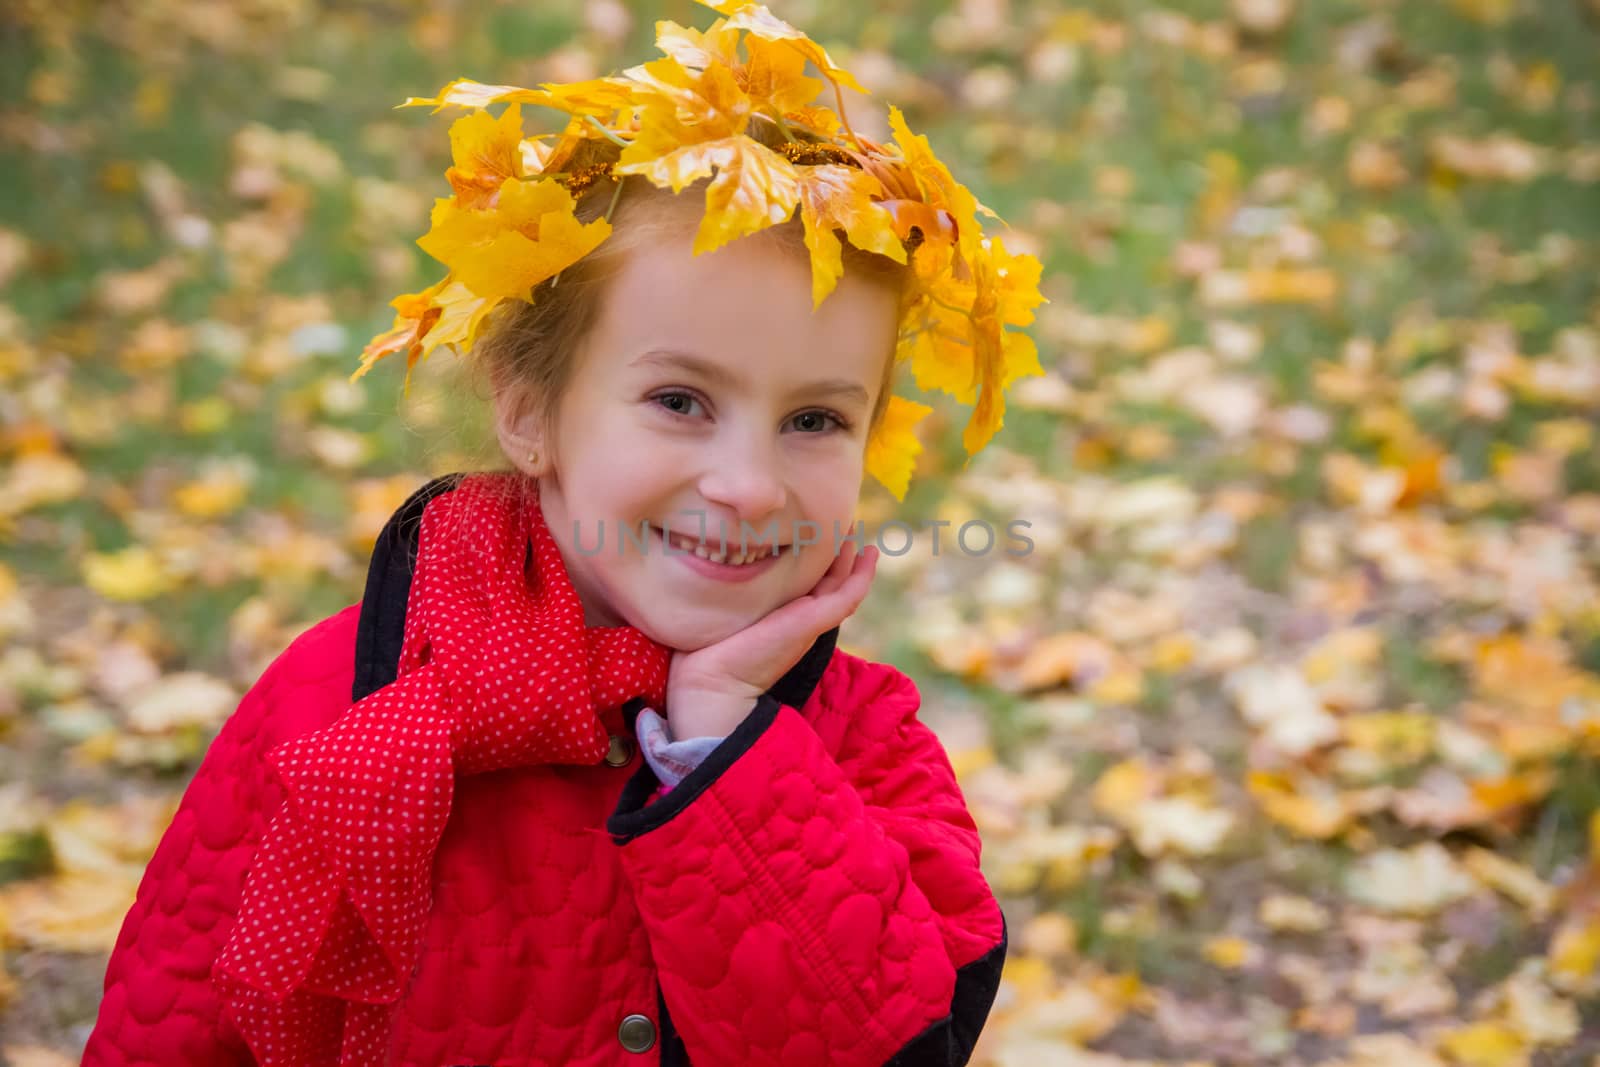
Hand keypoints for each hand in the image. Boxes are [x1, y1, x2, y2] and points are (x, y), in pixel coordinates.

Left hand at [664, 531, 878, 737]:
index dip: (818, 559)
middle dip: (840, 552)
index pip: (809, 584)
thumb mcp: (726, 612)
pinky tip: (869, 553)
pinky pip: (848, 596)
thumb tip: (710, 563)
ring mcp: (811, 621)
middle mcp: (801, 618)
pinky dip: (862, 575)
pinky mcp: (813, 622)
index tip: (818, 531)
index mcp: (784, 617)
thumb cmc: (708, 651)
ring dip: (855, 557)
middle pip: (831, 581)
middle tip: (847, 522)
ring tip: (858, 527)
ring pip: (844, 585)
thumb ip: (731, 593)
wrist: (713, 683)